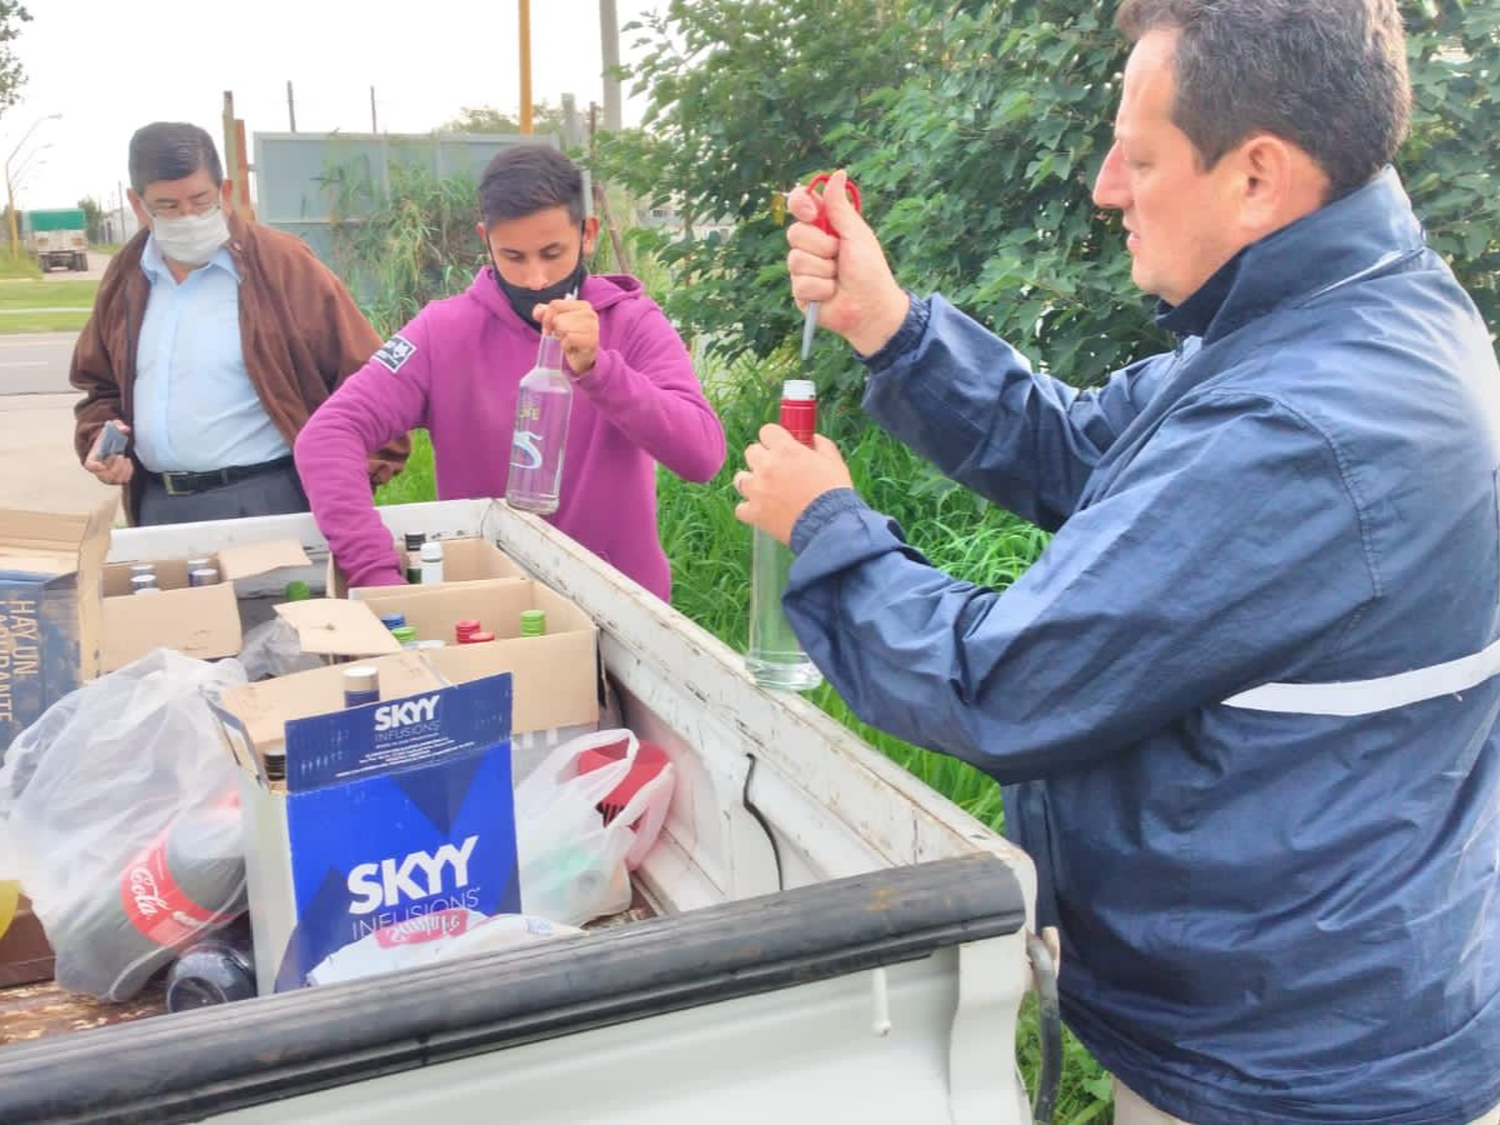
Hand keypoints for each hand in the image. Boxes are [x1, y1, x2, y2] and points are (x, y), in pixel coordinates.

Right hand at [84, 421, 133, 484]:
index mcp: (93, 457)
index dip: (95, 467)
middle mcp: (99, 468)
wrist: (112, 442)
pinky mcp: (118, 477)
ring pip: (114, 480)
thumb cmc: (109, 435)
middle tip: (120, 456)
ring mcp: (108, 474)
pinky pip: (123, 480)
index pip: (90, 465)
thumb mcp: (113, 427)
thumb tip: (125, 429)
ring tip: (126, 459)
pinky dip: (128, 473)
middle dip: (114, 468)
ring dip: (122, 470)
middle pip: (104, 476)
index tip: (102, 465)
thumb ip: (118, 426)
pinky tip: (129, 463)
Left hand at [536, 298, 599, 375]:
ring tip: (569, 341)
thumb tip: (537, 312)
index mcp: (582, 305)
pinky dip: (566, 346)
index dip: (547, 318)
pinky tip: (572, 347)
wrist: (581, 358)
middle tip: (562, 336)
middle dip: (555, 329)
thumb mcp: (556, 321)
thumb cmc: (570, 337)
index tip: (548, 328)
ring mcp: (592, 326)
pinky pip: (569, 339)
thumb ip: (545, 313)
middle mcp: (589, 313)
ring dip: (562, 338)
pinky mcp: (591, 340)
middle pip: (557, 318)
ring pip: (562, 327)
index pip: (555, 305)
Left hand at [733, 424, 854, 544]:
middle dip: (762, 458)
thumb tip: (814, 439)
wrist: (830, 527)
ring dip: (751, 481)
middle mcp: (766, 466)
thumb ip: (822, 445)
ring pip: (740, 478)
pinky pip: (740, 508)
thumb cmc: (834, 493)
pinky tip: (762, 511)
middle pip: (751, 452)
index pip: (767, 431)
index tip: (779, 446)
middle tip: (775, 469)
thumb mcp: (834, 462)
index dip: (774, 438)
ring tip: (765, 491)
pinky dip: (749, 509)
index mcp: (786, 450)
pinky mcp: (754, 513)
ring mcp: (757, 490)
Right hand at [786, 169, 909, 355]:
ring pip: (796, 260)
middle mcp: (811, 246)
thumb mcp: (856, 234)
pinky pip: (800, 283)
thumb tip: (837, 173)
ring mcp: (803, 269)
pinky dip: (822, 289)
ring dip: (824, 270)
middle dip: (821, 245)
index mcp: (824, 227)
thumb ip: (840, 207)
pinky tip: (832, 293)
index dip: (800, 204)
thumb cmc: (870, 271)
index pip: (799, 204)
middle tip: (839, 255)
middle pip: (795, 233)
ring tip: (838, 278)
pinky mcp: (800, 292)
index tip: (811, 213)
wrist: (872, 308)